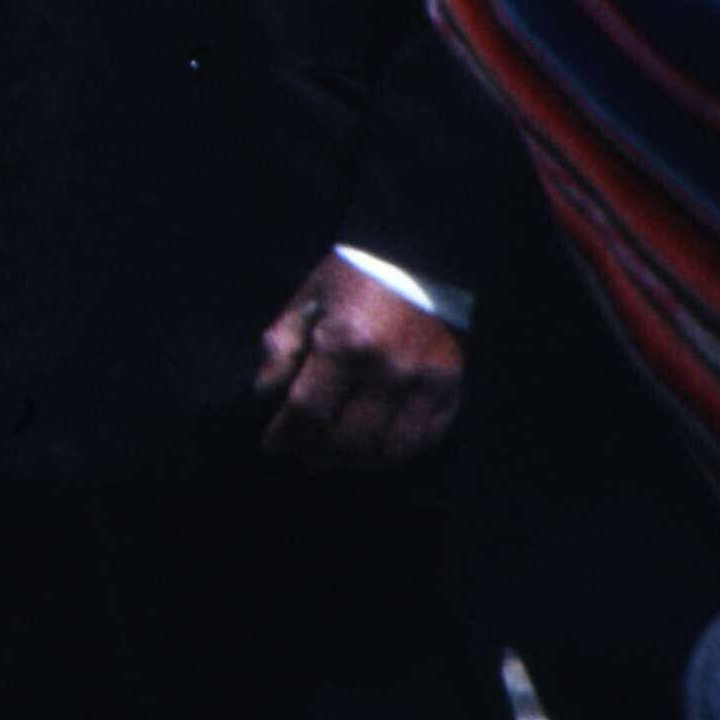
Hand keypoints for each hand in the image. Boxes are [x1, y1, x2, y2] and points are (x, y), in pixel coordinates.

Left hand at [248, 255, 466, 468]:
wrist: (420, 258)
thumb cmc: (353, 279)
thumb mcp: (305, 302)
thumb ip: (281, 348)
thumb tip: (267, 395)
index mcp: (345, 343)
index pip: (308, 412)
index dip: (285, 436)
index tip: (272, 442)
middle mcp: (389, 369)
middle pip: (347, 440)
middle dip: (315, 452)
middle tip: (301, 448)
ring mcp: (426, 383)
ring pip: (389, 451)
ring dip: (355, 461)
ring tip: (334, 452)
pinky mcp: (453, 388)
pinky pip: (425, 439)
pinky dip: (395, 451)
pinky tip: (373, 444)